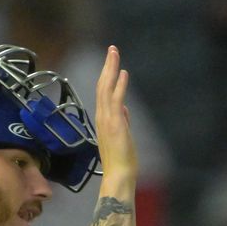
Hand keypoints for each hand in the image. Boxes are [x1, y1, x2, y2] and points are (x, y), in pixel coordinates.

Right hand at [94, 46, 138, 180]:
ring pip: (106, 88)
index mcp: (103, 120)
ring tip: (114, 52)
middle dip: (107, 66)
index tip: (112, 64)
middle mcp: (102, 117)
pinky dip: (119, 85)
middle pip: (102, 85)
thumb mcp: (122, 137)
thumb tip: (125, 109)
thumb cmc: (121, 161)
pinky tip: (123, 72)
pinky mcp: (115, 123)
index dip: (106, 76)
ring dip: (110, 69)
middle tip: (111, 49)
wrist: (119, 176)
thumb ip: (123, 121)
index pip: (103, 93)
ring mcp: (107, 119)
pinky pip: (116, 99)